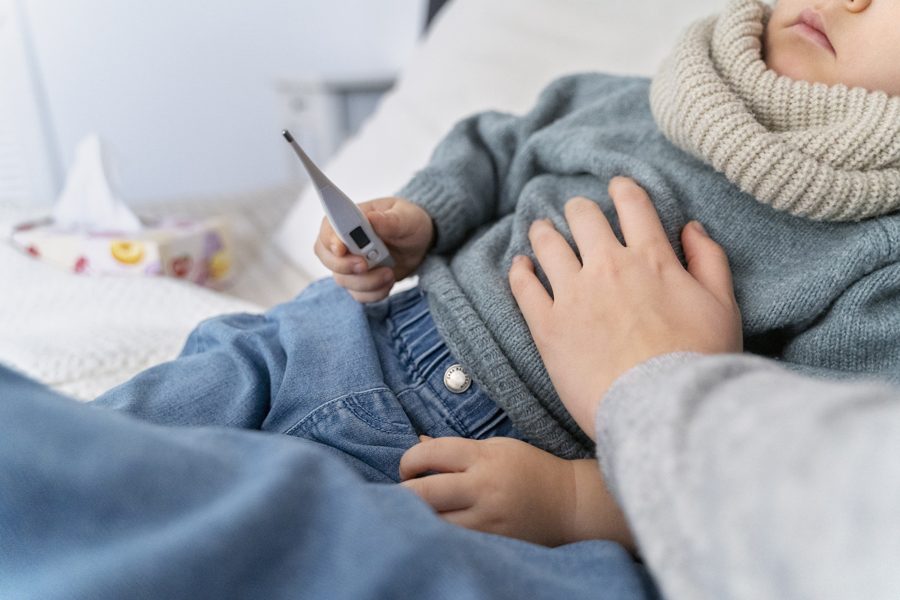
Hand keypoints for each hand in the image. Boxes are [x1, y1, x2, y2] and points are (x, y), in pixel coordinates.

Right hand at [314, 197, 434, 301]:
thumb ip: (389, 220)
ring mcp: (350, 263)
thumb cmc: (408, 223)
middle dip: (345, 266)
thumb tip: (371, 218)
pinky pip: (358, 294)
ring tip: (389, 272)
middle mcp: (345, 242)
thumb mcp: (406, 217)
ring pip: (343, 280)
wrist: (419, 245)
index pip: (329, 228)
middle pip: (327, 258)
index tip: (341, 249)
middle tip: (366, 265)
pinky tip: (389, 280)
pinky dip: (375, 292)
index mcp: (351, 219)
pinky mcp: (359, 282)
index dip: (330, 240)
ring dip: (367, 281)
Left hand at [400, 436, 633, 548]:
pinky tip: (438, 529)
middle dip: (402, 493)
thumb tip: (418, 444)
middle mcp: (484, 488)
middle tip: (403, 493)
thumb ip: (456, 449)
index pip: (432, 453)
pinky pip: (453, 541)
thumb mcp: (496, 448)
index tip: (408, 468)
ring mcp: (488, 520)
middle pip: (423, 493)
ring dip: (418, 517)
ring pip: (434, 523)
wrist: (571, 504)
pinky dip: (439, 534)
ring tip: (418, 512)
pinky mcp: (494, 543)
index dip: (409, 459)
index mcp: (484, 457)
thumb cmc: (530, 470)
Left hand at [508, 177, 741, 437]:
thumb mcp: (723, 306)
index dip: (623, 189)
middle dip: (580, 209)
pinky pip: (523, 285)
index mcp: (651, 258)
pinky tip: (519, 265)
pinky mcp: (547, 325)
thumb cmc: (698, 362)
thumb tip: (690, 227)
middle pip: (584, 216)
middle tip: (577, 213)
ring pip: (548, 243)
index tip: (616, 187)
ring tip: (541, 231)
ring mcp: (573, 294)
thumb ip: (708, 260)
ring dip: (544, 232)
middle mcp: (608, 266)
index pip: (632, 205)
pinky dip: (520, 270)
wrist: (660, 408)